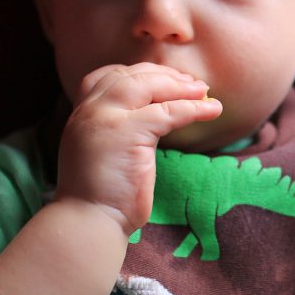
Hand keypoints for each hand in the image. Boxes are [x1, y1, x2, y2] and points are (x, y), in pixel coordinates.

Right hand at [55, 63, 222, 234]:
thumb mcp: (104, 150)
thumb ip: (118, 128)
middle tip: (193, 83)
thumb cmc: (101, 195)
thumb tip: (155, 115)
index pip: (109, 76)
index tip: (166, 78)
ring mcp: (105, 118)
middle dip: (164, 75)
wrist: (88, 221)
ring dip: (181, 87)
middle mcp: (90, 110)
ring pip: (148, 86)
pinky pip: (168, 112)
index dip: (140, 73)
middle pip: (131, 75)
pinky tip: (213, 110)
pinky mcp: (127, 132)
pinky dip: (194, 109)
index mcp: (82, 114)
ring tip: (204, 92)